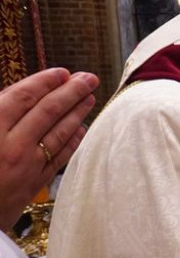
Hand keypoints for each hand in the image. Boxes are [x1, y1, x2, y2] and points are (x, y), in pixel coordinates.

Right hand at [0, 68, 98, 228]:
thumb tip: (9, 98)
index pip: (22, 98)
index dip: (44, 82)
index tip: (63, 72)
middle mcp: (10, 146)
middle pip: (47, 112)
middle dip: (71, 92)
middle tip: (90, 78)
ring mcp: (25, 166)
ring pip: (58, 133)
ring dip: (77, 113)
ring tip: (90, 98)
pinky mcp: (32, 185)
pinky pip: (58, 158)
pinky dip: (72, 141)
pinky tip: (81, 130)